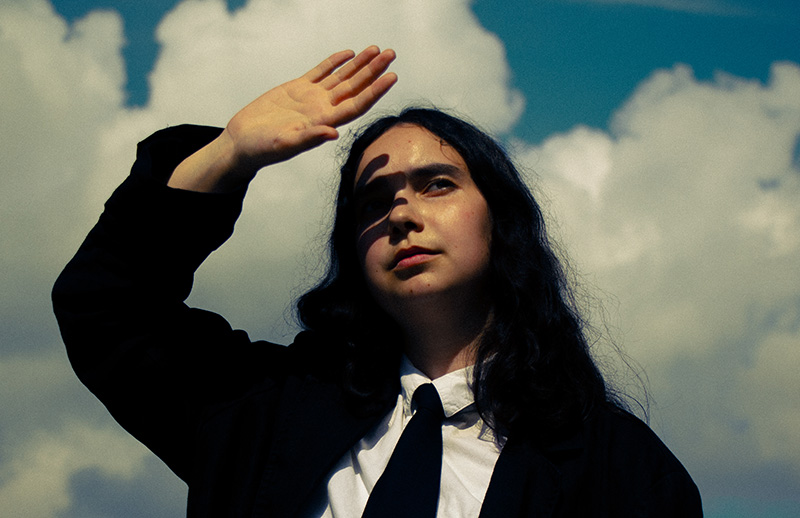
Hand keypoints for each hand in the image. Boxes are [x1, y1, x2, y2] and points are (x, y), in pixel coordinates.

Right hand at [169, 47, 396, 192]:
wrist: (243, 142)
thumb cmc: (263, 149)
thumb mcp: (286, 144)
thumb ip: (310, 138)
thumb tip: (333, 134)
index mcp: (324, 122)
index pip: (357, 104)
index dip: (376, 90)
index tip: (392, 76)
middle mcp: (323, 109)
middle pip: (355, 87)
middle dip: (374, 70)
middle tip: (391, 53)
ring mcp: (311, 98)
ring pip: (342, 77)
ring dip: (360, 64)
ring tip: (376, 49)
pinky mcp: (296, 89)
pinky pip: (321, 72)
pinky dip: (334, 62)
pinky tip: (348, 54)